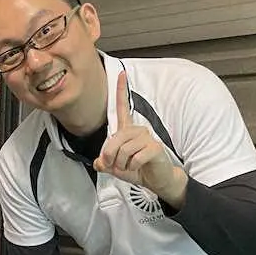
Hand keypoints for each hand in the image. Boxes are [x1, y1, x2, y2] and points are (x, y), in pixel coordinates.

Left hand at [94, 73, 186, 204]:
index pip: (122, 107)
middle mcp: (137, 130)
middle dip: (110, 157)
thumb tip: (99, 163)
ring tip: (130, 167)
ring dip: (122, 164)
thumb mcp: (115, 167)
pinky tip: (139, 167)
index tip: (122, 74)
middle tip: (117, 166)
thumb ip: (104, 163)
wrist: (156, 180)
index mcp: (127, 130)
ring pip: (123, 150)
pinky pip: (134, 158)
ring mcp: (147, 137)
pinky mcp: (155, 148)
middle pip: (114, 139)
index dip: (121, 90)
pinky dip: (132, 167)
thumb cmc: (137, 170)